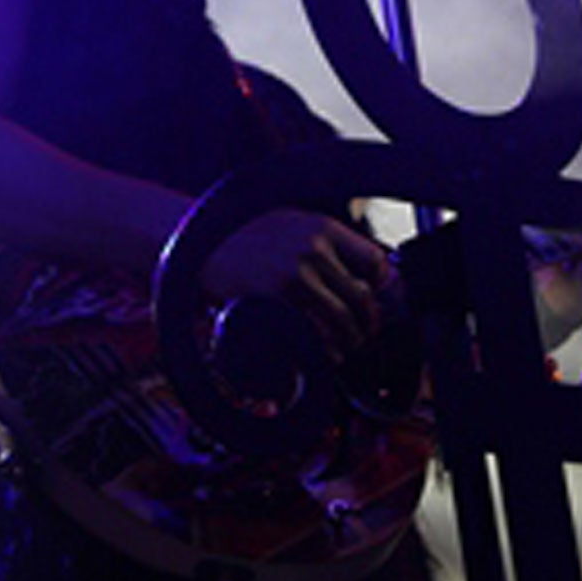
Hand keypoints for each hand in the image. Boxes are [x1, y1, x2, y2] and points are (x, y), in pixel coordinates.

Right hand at [201, 209, 389, 350]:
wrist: (199, 242)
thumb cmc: (244, 236)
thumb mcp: (290, 223)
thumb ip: (324, 243)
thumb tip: (364, 273)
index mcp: (323, 227)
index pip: (375, 260)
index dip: (382, 288)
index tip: (376, 302)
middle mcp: (313, 248)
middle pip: (362, 296)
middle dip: (368, 324)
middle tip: (363, 337)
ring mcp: (295, 274)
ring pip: (343, 318)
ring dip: (351, 342)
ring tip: (346, 350)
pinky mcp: (275, 298)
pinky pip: (315, 332)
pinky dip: (326, 351)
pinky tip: (326, 357)